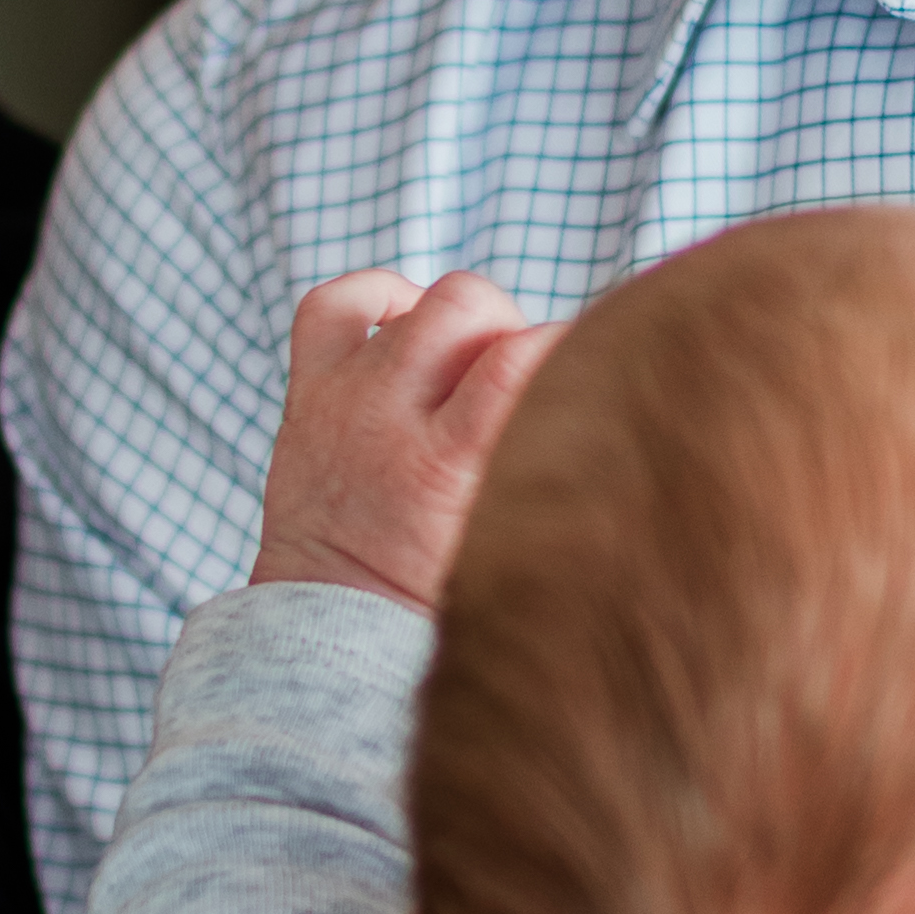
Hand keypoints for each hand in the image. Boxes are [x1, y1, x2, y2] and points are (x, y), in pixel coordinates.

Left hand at [249, 268, 554, 612]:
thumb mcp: (506, 545)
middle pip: (464, 303)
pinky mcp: (307, 390)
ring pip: (413, 300)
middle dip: (507, 322)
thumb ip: (549, 477)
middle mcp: (386, 417)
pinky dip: (376, 296)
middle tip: (517, 370)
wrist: (333, 617)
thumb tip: (607, 420)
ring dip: (455, 319)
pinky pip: (332, 304)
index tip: (584, 366)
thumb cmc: (434, 592)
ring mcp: (340, 396)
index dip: (565, 344)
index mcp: (443, 464)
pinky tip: (408, 320)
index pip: (517, 358)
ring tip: (469, 362)